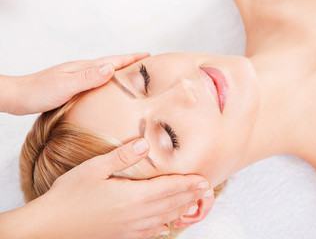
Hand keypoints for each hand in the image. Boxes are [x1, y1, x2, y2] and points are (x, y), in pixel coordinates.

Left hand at [1, 53, 148, 114]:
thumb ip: (87, 77)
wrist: (18, 96)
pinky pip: (99, 83)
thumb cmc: (38, 92)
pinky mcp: (75, 87)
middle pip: (113, 64)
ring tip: (136, 77)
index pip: (114, 61)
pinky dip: (110, 83)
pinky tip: (111, 91)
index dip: (133, 59)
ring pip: (106, 73)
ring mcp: (79, 78)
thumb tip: (111, 67)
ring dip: (122, 73)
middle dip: (131, 63)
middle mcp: (84, 71)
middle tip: (148, 65)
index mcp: (85, 68)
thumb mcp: (64, 85)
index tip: (150, 56)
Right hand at [8, 138, 211, 238]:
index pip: (167, 188)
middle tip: (206, 190)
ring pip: (164, 219)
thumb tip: (145, 144)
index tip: (203, 180)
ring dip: (180, 210)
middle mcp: (136, 214)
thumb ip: (121, 156)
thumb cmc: (69, 195)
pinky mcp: (122, 236)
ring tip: (193, 204)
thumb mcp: (93, 169)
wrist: (50, 227)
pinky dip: (162, 227)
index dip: (187, 184)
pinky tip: (166, 226)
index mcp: (131, 196)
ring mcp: (130, 228)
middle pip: (170, 204)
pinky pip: (149, 233)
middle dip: (190, 195)